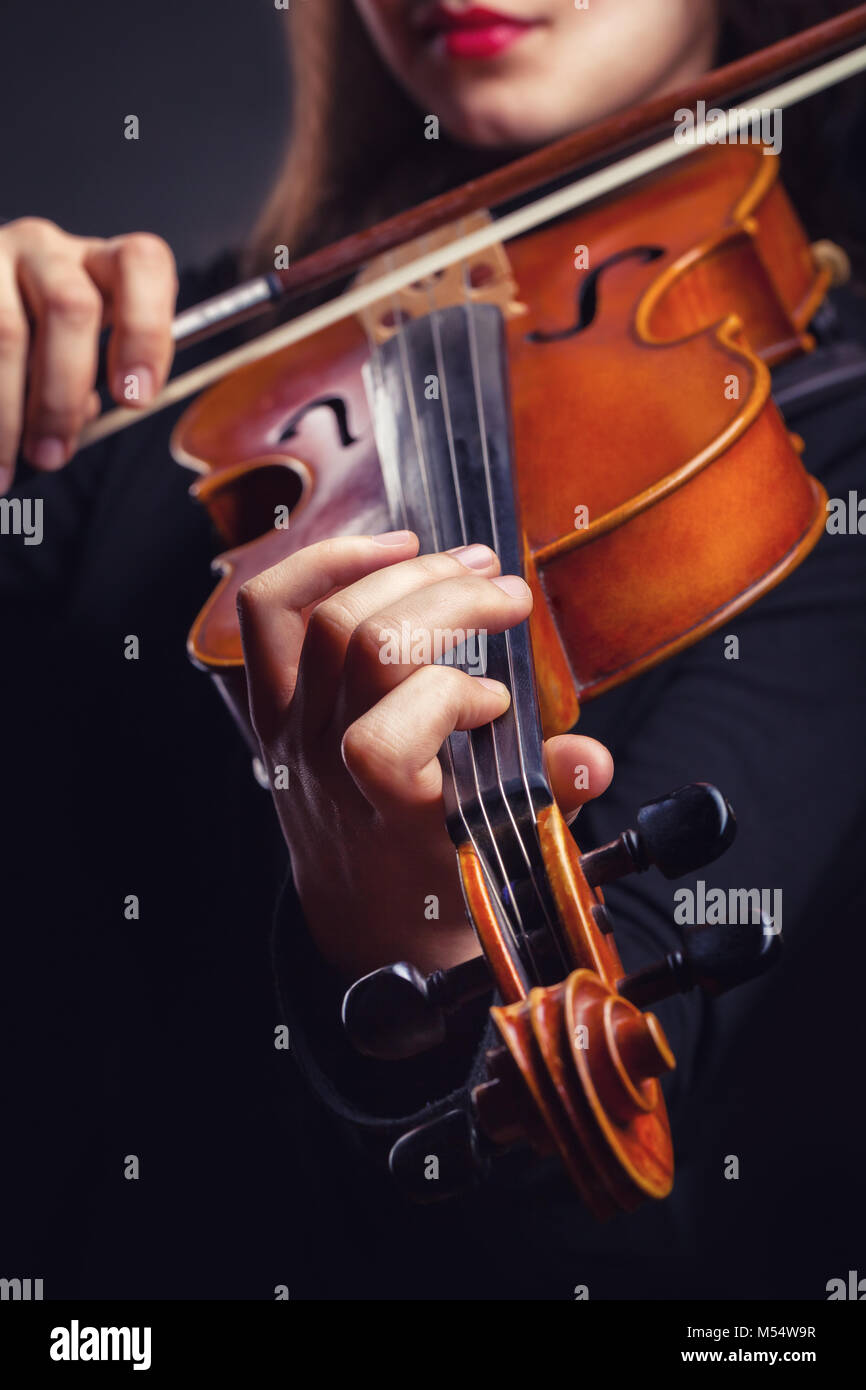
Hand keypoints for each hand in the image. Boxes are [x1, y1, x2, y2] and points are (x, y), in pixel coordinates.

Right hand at [0, 218, 176, 492]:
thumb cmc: (41, 337)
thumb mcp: (77, 350)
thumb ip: (88, 382)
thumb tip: (76, 419)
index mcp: (101, 264)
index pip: (142, 264)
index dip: (146, 331)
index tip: (135, 399)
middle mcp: (49, 249)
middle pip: (71, 306)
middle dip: (63, 394)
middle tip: (53, 454)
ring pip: (8, 331)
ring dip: (8, 411)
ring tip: (6, 465)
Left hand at [238, 530, 613, 978]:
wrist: (363, 910)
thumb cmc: (437, 873)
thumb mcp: (503, 849)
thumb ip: (548, 798)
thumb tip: (590, 759)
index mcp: (379, 812)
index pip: (383, 742)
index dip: (450, 700)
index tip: (498, 704)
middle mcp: (322, 765)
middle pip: (366, 648)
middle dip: (448, 602)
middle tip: (508, 594)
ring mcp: (289, 729)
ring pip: (325, 618)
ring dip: (404, 573)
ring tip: (462, 563)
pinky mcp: (271, 702)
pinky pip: (268, 612)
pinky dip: (321, 564)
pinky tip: (386, 548)